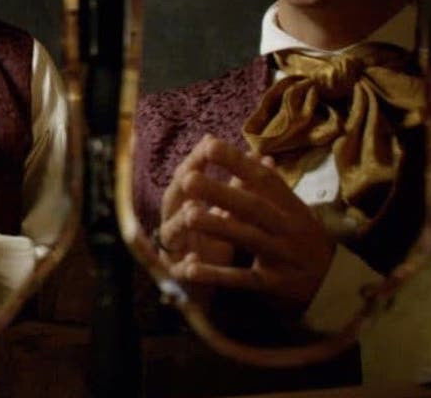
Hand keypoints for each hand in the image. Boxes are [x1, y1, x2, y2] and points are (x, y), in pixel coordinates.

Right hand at [158, 135, 237, 280]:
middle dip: (182, 187)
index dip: (195, 160)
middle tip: (194, 175)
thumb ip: (241, 188)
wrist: (209, 286)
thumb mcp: (230, 213)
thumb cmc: (218, 242)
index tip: (209, 144)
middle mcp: (174, 223)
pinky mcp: (178, 276)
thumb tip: (262, 158)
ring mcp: (173, 249)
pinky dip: (187, 266)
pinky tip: (196, 260)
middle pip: (171, 200)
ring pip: (169, 233)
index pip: (187, 176)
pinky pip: (179, 270)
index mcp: (186, 204)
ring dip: (179, 222)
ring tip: (191, 212)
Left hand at [165, 135, 334, 312]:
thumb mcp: (293, 210)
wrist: (335, 283)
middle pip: (254, 207)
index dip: (238, 162)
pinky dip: (217, 274)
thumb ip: (271, 186)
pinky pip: (243, 278)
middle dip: (221, 192)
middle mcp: (289, 228)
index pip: (264, 179)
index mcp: (291, 206)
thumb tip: (255, 153)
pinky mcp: (274, 284)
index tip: (209, 145)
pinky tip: (190, 268)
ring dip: (217, 227)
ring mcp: (282, 256)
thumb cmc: (303, 238)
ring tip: (186, 216)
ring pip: (248, 238)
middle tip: (188, 178)